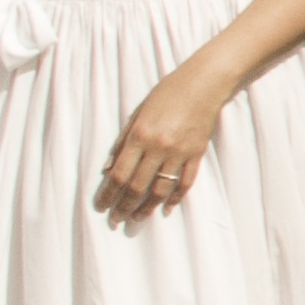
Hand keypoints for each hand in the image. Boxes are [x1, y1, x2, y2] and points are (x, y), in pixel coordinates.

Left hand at [101, 73, 229, 224]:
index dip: (108, 194)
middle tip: (116, 220)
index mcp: (139, 136)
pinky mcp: (197, 154)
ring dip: (147, 207)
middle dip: (124, 206)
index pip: (118, 174)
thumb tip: (109, 169)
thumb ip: (122, 142)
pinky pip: (185, 182)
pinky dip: (175, 197)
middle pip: (137, 186)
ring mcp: (179, 152)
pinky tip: (167, 208)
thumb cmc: (166, 94)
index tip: (101, 206)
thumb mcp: (137, 114)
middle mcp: (158, 147)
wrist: (203, 84)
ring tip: (137, 218)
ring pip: (161, 189)